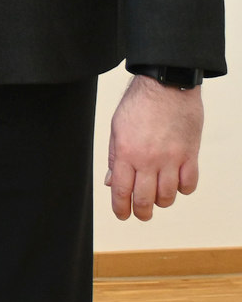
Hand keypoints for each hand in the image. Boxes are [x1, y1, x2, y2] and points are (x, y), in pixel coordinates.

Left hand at [106, 73, 203, 219]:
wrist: (166, 86)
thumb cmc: (139, 104)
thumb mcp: (117, 129)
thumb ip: (115, 157)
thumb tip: (111, 181)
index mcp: (126, 152)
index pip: (122, 190)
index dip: (120, 208)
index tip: (122, 215)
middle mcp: (148, 159)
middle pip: (145, 198)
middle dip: (141, 212)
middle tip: (141, 214)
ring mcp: (171, 159)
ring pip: (168, 195)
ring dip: (162, 202)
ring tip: (158, 198)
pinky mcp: (189, 155)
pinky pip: (189, 184)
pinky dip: (183, 189)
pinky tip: (177, 184)